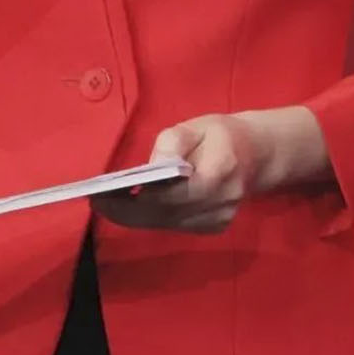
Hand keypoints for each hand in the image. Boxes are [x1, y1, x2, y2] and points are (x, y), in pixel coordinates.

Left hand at [89, 107, 332, 235]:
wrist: (257, 154)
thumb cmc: (221, 134)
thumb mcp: (196, 125)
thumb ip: (172, 144)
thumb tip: (152, 169)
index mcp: (219, 173)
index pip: (169, 196)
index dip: (131, 200)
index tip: (100, 194)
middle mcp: (220, 205)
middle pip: (162, 215)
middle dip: (125, 210)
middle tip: (96, 199)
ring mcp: (218, 222)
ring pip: (165, 224)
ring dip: (136, 214)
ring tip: (110, 199)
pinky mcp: (213, 229)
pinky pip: (173, 225)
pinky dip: (153, 215)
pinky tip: (138, 203)